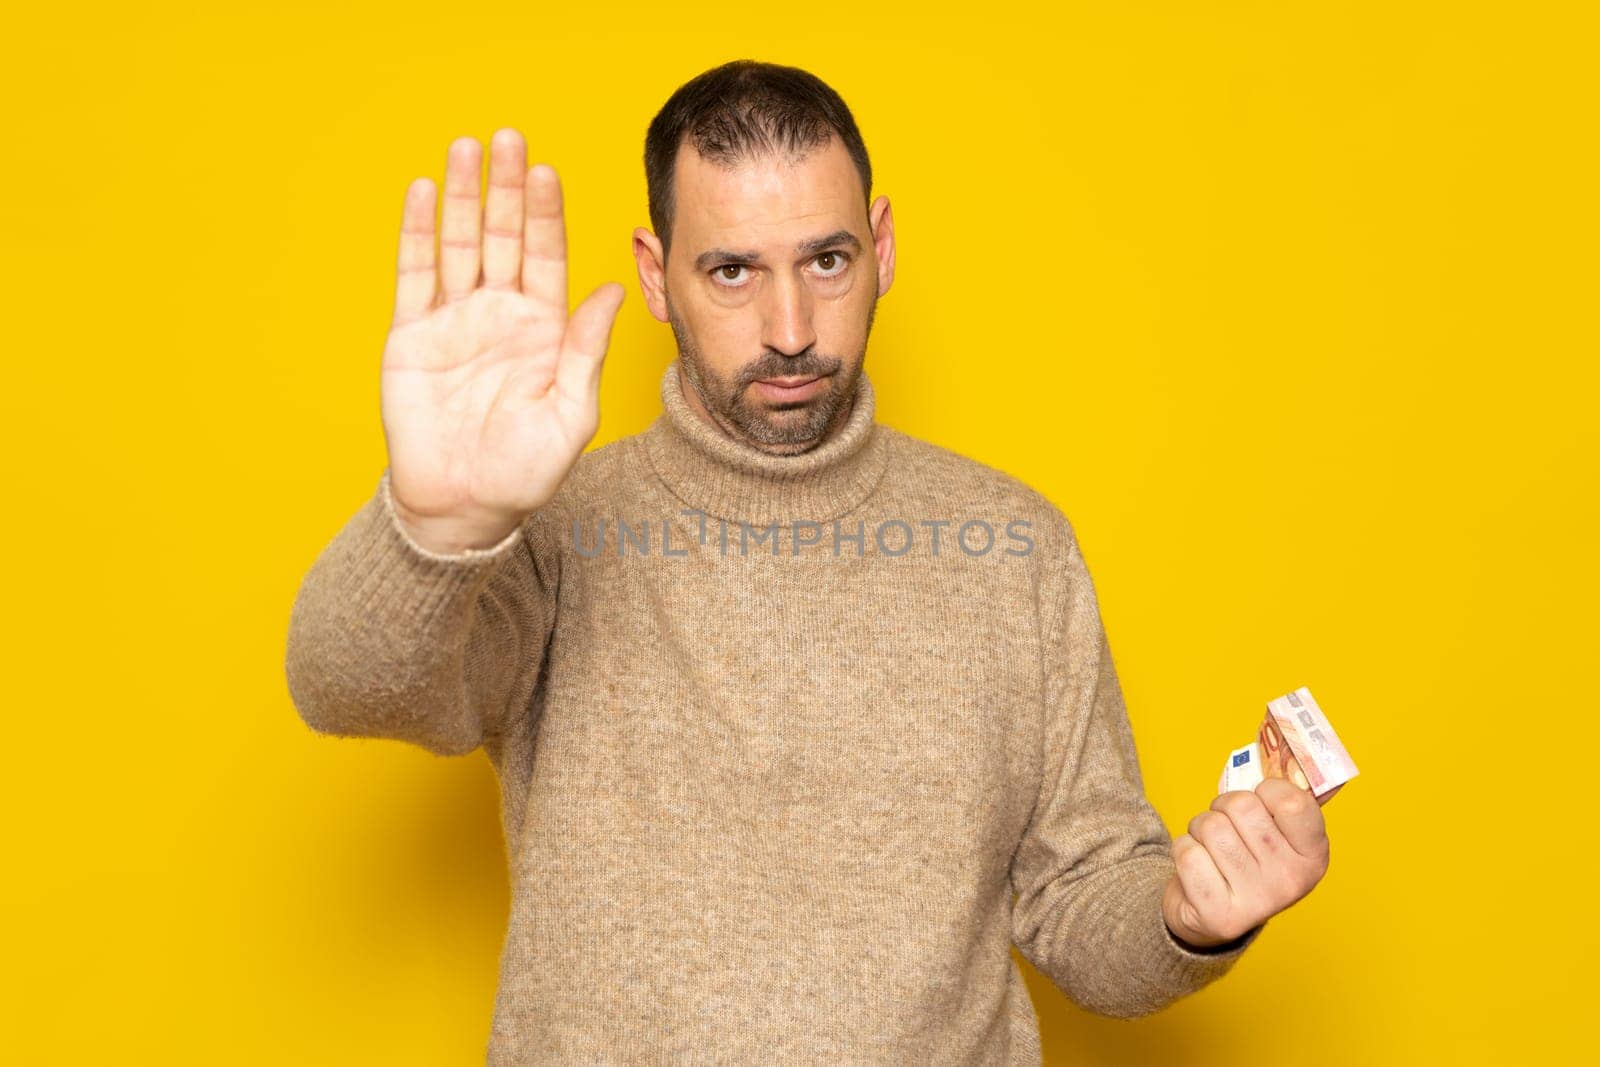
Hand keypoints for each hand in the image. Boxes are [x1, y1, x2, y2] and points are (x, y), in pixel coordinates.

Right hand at [380, 128, 625, 551]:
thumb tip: (612, 291)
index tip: (547, 172)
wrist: (463, 507)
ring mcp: (454, 321)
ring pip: (460, 244)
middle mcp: (500, 315)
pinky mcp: (412, 335)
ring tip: (467, 148)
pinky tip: (425, 191)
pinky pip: (416, 274)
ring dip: (463, 196)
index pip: (546, 256)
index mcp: (544, 329)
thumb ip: (585, 349)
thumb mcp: (570, 412)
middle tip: (509, 137)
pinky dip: (419, 232)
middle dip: (506, 188)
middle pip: (503, 236)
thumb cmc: (524, 471)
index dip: (545, 214)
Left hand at [1162, 777, 1330, 948]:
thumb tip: (1277, 750)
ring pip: (1210, 825)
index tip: (1262, 800)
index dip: (1267, 789)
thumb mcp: (1276, 833)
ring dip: (1200, 828)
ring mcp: (1257, 902)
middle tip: (1228, 826)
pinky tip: (1198, 866)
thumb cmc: (1244, 857)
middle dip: (1223, 806)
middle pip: (1241, 806)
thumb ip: (1281, 799)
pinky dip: (1184, 849)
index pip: (1293, 801)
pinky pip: (1186, 851)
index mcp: (1314, 856)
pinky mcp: (1218, 914)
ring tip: (1211, 847)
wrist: (1211, 913)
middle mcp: (1291, 882)